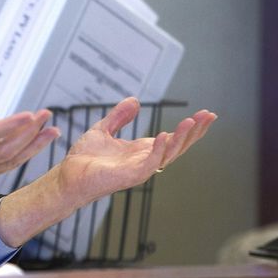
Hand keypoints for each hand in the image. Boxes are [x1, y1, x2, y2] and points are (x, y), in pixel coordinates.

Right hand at [0, 83, 59, 230]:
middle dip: (30, 132)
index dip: (10, 126)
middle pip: (7, 148)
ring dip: (35, 145)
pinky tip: (38, 143)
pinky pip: (9, 165)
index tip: (29, 115)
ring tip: (53, 130)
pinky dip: (26, 155)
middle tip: (46, 115)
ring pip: (12, 159)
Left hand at [0, 97, 216, 246]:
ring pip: (169, 154)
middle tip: (209, 116)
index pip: (172, 138)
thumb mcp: (102, 130)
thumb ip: (119, 117)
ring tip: (193, 121)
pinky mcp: (130, 176)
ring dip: (182, 138)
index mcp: (142, 150)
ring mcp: (140, 169)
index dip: (190, 127)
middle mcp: (145, 160)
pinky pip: (150, 163)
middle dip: (195, 132)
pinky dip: (158, 149)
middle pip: (178, 146)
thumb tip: (135, 101)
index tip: (205, 114)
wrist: (67, 175)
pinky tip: (164, 134)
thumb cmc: (84, 159)